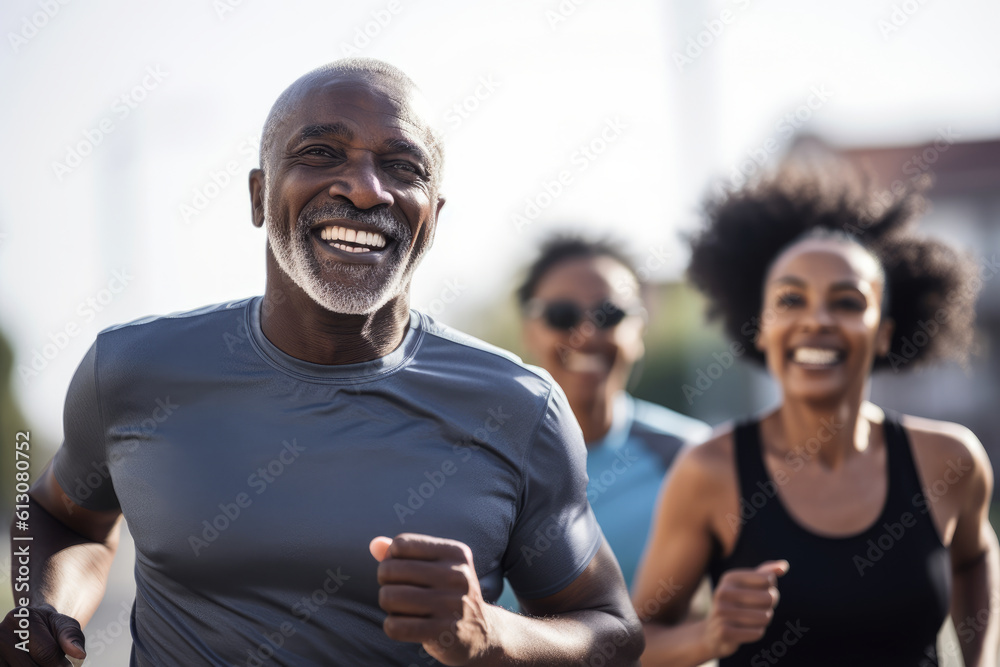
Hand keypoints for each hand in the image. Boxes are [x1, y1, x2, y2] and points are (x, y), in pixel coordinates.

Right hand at [0, 604, 85, 666]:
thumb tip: (79, 654)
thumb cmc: (50, 627)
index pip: (46, 652)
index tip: (67, 665)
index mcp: (19, 618)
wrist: (30, 627)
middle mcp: (1, 634)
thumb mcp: (65, 625)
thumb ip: (72, 636)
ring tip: (38, 660)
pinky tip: (29, 662)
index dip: (60, 663)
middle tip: (52, 661)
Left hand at [371, 534, 495, 665]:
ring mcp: (451, 605)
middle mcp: (457, 576)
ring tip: (402, 608)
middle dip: (386, 582)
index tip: (404, 571)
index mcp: (456, 553)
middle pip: (390, 570)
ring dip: (388, 604)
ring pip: (388, 598)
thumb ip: (402, 553)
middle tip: (399, 591)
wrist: (479, 632)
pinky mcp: (442, 633)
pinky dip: (392, 626)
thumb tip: (374, 544)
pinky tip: (406, 625)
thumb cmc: (446, 593)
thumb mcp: (434, 567)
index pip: (401, 544)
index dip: (392, 558)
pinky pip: (394, 626)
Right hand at [704, 560, 788, 658]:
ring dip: (763, 621)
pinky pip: (757, 632)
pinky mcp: (724, 632)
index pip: (768, 579)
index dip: (771, 588)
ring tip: (751, 620)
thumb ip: (766, 573)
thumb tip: (784, 565)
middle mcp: (723, 592)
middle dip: (769, 606)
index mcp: (729, 577)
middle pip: (769, 598)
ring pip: (765, 617)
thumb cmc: (738, 604)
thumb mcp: (748, 585)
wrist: (713, 631)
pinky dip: (756, 633)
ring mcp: (721, 612)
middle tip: (758, 609)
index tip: (761, 592)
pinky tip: (745, 631)